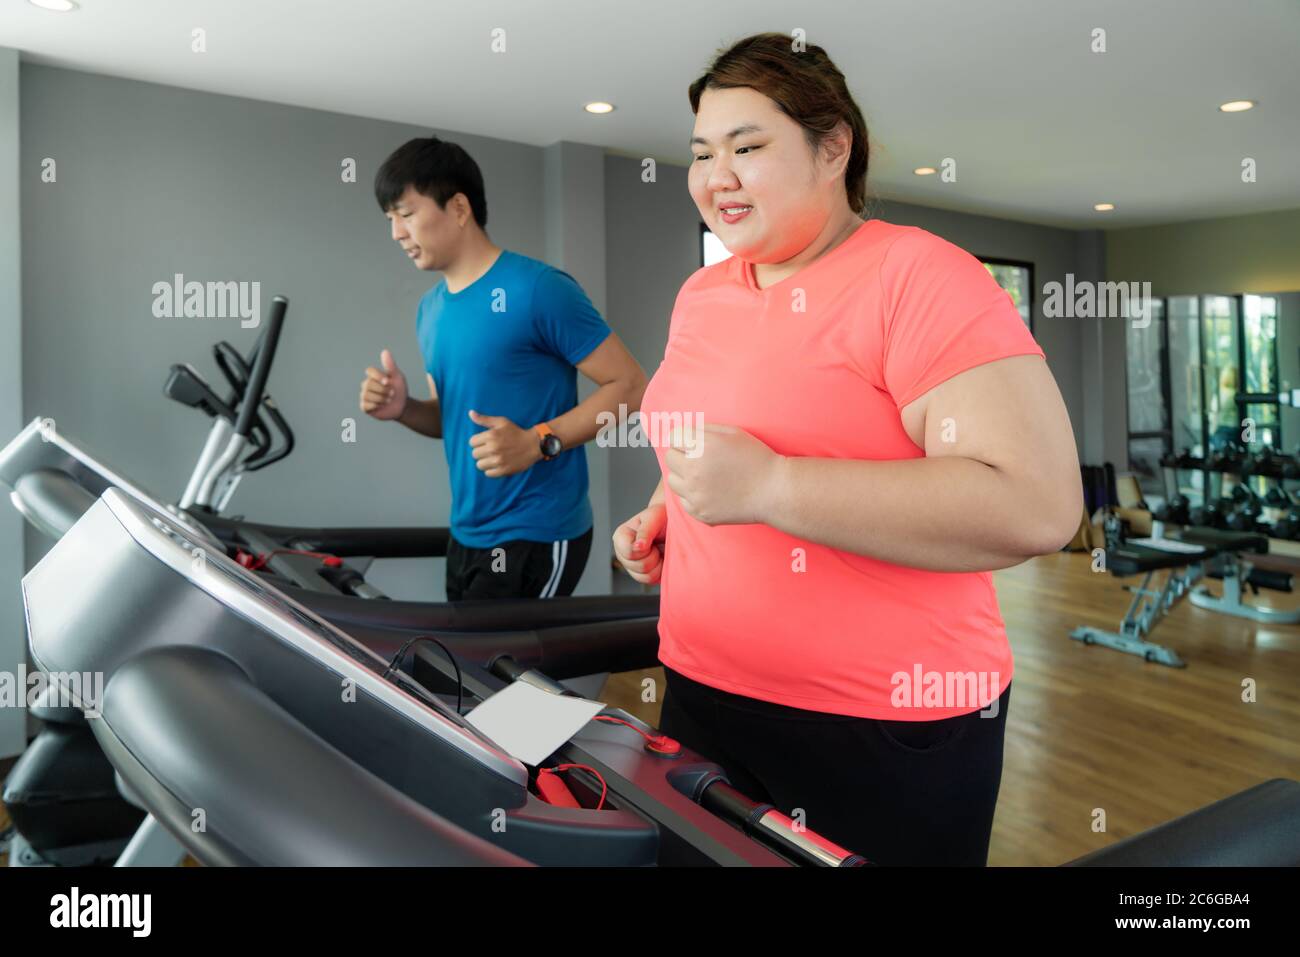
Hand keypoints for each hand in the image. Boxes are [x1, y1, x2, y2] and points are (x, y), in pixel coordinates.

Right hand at [360, 349, 408, 420]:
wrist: (402, 405)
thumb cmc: (399, 389)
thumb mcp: (397, 376)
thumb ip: (390, 365)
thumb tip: (385, 351)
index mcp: (373, 376)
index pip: (370, 371)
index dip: (378, 376)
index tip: (388, 381)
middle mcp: (366, 384)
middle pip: (369, 384)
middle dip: (383, 390)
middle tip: (392, 393)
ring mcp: (364, 395)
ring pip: (367, 395)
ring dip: (381, 398)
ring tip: (388, 400)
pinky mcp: (364, 406)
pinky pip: (366, 405)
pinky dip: (376, 406)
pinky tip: (381, 406)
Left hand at [468, 410, 541, 477]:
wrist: (533, 445)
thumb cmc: (516, 432)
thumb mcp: (501, 422)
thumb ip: (484, 419)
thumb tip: (470, 413)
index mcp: (491, 435)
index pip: (472, 442)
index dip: (478, 442)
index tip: (486, 442)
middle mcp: (493, 448)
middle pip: (474, 454)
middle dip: (481, 452)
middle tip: (490, 450)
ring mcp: (498, 460)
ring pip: (479, 465)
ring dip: (485, 462)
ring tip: (493, 458)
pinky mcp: (503, 470)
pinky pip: (488, 473)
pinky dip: (491, 470)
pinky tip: (497, 464)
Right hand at [612, 504, 666, 584]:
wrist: (673, 522)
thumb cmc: (663, 517)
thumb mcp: (655, 518)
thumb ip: (645, 531)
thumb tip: (638, 546)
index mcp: (621, 537)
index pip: (628, 553)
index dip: (643, 550)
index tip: (650, 541)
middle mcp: (623, 553)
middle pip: (638, 567)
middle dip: (653, 556)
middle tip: (656, 544)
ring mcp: (632, 566)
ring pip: (645, 577)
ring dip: (658, 564)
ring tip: (659, 551)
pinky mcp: (642, 575)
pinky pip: (651, 581)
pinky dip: (661, 571)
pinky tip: (661, 559)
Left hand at [664, 423, 783, 525]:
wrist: (773, 491)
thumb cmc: (756, 459)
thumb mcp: (732, 433)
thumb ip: (704, 430)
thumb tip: (682, 433)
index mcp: (701, 447)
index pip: (673, 437)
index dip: (684, 438)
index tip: (694, 443)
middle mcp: (694, 471)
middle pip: (670, 458)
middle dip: (682, 455)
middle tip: (700, 459)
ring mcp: (695, 494)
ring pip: (673, 481)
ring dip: (684, 476)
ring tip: (704, 476)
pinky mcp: (700, 512)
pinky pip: (683, 500)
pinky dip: (692, 496)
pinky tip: (710, 491)